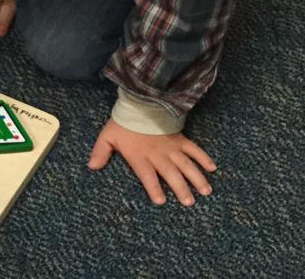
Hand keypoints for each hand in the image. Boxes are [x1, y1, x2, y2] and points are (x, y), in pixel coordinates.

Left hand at [87, 120, 216, 205]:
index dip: (154, 188)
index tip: (161, 201)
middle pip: (171, 174)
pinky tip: (213, 168)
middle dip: (181, 189)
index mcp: (140, 156)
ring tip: (206, 192)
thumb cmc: (123, 123)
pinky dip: (203, 158)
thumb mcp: (107, 137)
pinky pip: (194, 149)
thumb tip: (91, 167)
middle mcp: (158, 154)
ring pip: (186, 165)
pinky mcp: (180, 139)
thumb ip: (100, 152)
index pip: (147, 176)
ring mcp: (171, 147)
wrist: (140, 101)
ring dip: (196, 178)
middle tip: (189, 203)